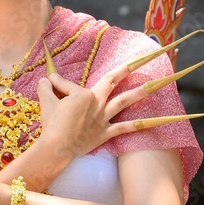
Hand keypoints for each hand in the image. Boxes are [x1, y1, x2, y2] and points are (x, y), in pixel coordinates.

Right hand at [36, 62, 156, 161]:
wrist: (56, 147)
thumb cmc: (51, 124)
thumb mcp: (46, 102)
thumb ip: (47, 88)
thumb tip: (45, 79)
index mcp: (82, 93)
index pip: (71, 85)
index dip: (59, 82)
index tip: (51, 81)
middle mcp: (96, 102)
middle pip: (112, 80)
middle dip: (128, 67)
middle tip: (145, 56)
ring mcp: (103, 117)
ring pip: (125, 101)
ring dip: (142, 91)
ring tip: (158, 83)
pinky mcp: (105, 133)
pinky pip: (124, 129)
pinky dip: (139, 126)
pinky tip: (154, 122)